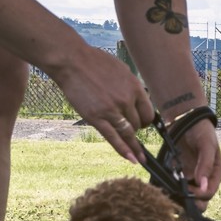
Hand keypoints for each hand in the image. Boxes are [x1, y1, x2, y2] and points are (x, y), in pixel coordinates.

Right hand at [54, 46, 154, 163]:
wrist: (72, 62)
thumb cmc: (95, 63)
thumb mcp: (122, 70)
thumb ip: (131, 87)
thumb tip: (137, 99)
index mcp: (135, 87)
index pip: (148, 113)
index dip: (146, 121)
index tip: (143, 124)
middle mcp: (126, 100)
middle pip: (138, 124)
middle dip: (136, 130)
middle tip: (131, 132)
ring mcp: (111, 110)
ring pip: (128, 133)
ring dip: (133, 145)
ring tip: (139, 157)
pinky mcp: (96, 117)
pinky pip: (113, 138)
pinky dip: (123, 150)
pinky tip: (131, 159)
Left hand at [171, 117, 220, 206]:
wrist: (186, 120)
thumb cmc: (201, 131)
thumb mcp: (207, 145)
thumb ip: (206, 165)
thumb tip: (203, 186)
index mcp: (215, 174)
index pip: (209, 192)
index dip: (199, 195)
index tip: (188, 189)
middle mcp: (203, 179)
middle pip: (200, 200)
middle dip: (190, 203)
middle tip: (178, 197)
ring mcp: (189, 178)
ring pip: (186, 197)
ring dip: (178, 198)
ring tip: (169, 193)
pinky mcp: (177, 175)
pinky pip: (173, 188)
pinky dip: (168, 190)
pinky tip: (162, 187)